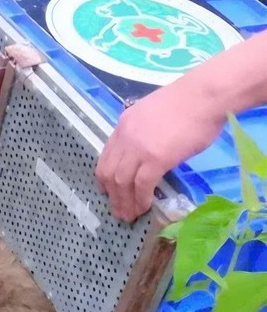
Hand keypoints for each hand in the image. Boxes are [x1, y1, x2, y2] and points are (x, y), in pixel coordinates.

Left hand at [95, 84, 224, 221]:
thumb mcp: (153, 113)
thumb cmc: (189, 102)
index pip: (106, 156)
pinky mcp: (155, 159)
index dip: (105, 177)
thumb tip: (146, 150)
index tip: (107, 191)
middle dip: (112, 195)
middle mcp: (125, 137)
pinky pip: (141, 184)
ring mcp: (138, 148)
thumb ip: (143, 131)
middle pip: (109, 172)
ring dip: (124, 201)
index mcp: (123, 125)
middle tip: (118, 210)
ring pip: (122, 182)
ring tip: (129, 215)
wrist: (205, 96)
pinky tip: (144, 207)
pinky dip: (141, 199)